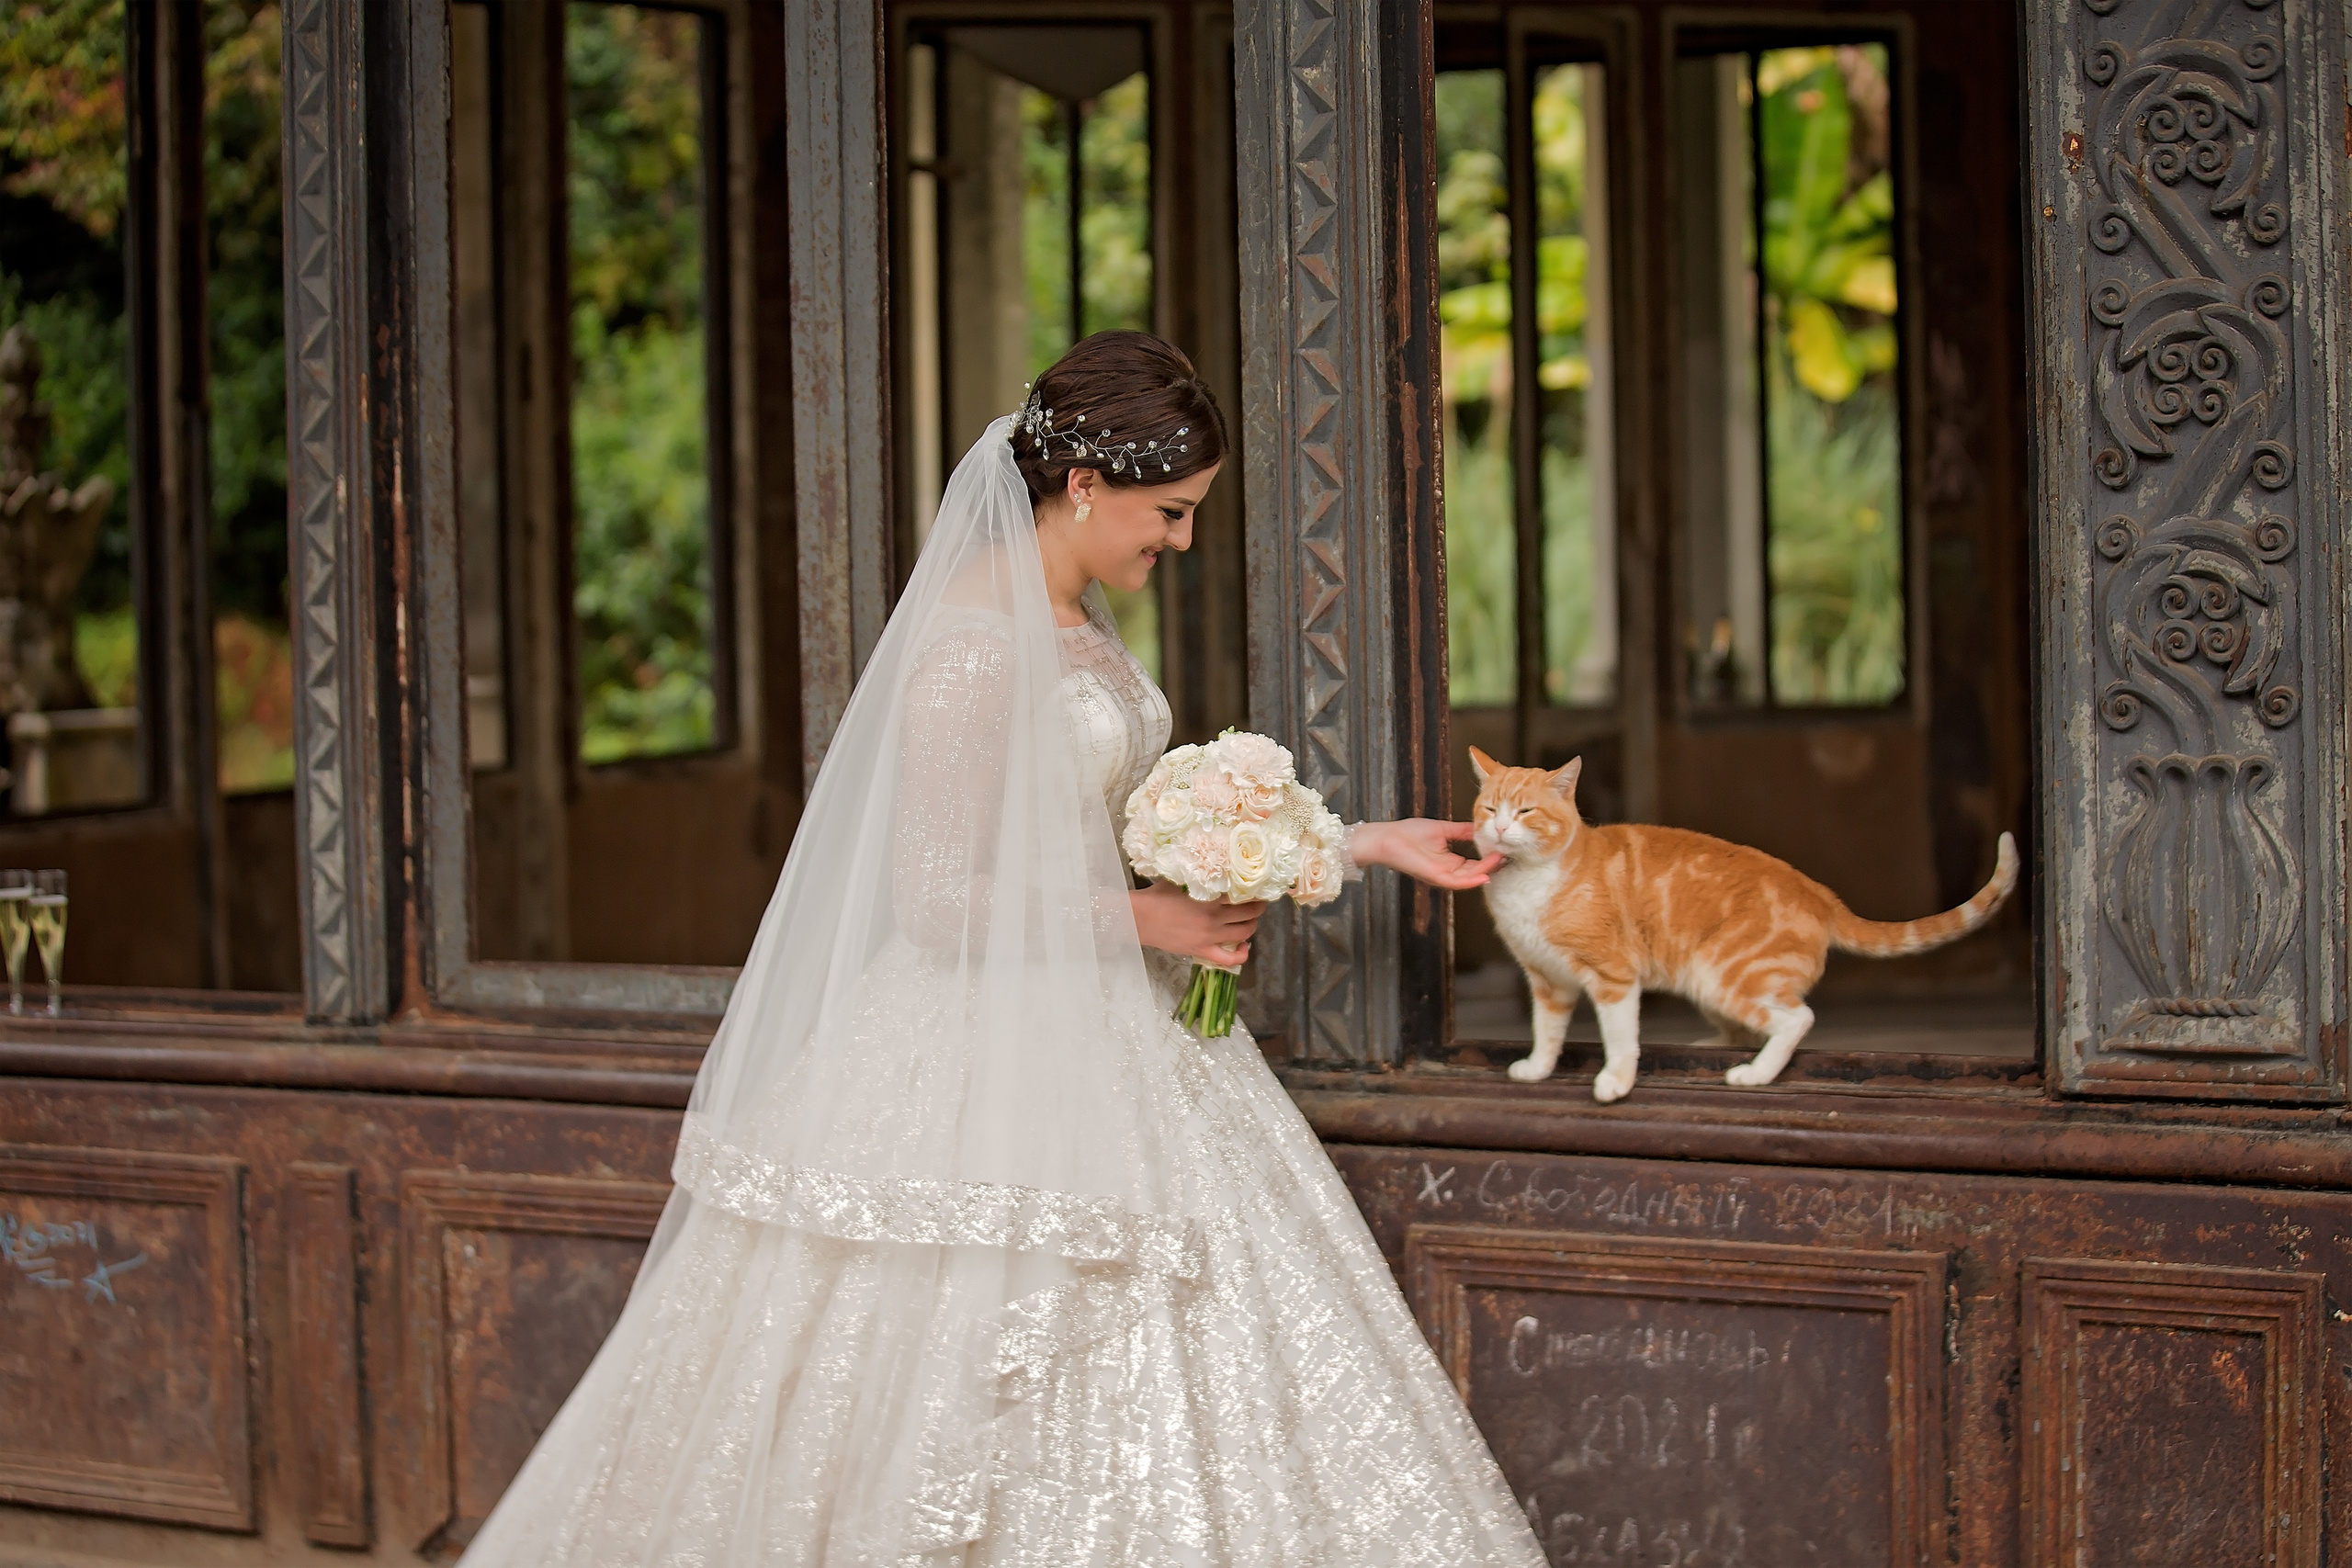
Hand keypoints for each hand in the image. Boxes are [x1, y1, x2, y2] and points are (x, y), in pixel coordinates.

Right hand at [1131, 882, 1265, 966]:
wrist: (1140, 918)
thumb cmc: (1157, 896)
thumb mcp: (1182, 880)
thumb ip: (1201, 878)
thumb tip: (1217, 871)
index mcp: (1211, 897)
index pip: (1244, 894)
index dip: (1255, 891)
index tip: (1257, 887)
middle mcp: (1215, 917)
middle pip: (1249, 913)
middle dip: (1258, 907)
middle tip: (1257, 902)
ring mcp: (1210, 936)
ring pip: (1244, 932)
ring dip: (1252, 925)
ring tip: (1249, 920)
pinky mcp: (1203, 950)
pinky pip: (1230, 959)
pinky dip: (1241, 954)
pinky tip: (1244, 946)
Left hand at [1350, 819, 1501, 889]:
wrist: (1387, 838)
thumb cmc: (1409, 833)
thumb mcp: (1443, 829)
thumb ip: (1462, 831)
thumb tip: (1480, 827)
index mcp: (1450, 861)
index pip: (1475, 863)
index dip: (1490, 858)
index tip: (1504, 848)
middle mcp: (1448, 871)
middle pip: (1476, 873)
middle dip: (1492, 865)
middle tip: (1509, 855)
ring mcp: (1442, 876)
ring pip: (1470, 878)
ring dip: (1486, 870)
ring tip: (1501, 860)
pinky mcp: (1434, 877)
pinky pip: (1457, 883)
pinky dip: (1471, 881)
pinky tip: (1485, 875)